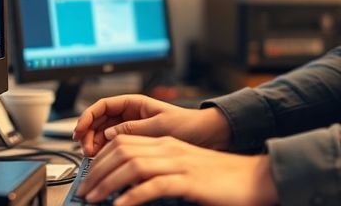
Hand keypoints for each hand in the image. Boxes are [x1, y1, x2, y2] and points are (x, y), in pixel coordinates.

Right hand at [73, 94, 230, 156]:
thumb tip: (109, 135)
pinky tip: (106, 161)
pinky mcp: (137, 143)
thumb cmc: (188, 124)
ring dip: (96, 145)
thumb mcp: (159, 125)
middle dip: (89, 134)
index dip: (87, 116)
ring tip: (94, 157)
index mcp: (135, 103)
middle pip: (99, 122)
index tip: (80, 131)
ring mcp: (132, 129)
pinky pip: (114, 147)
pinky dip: (106, 154)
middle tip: (87, 149)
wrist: (206, 136)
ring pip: (104, 135)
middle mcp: (130, 115)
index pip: (103, 106)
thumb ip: (133, 129)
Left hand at [75, 135, 277, 205]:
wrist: (256, 178)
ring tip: (94, 199)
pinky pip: (153, 185)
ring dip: (107, 183)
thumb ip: (160, 172)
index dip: (100, 158)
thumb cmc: (224, 179)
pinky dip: (132, 196)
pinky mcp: (190, 181)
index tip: (88, 177)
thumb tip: (130, 188)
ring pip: (132, 165)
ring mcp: (180, 163)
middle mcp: (170, 149)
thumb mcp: (186, 170)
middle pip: (122, 150)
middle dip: (97, 171)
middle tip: (85, 190)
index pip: (123, 142)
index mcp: (168, 144)